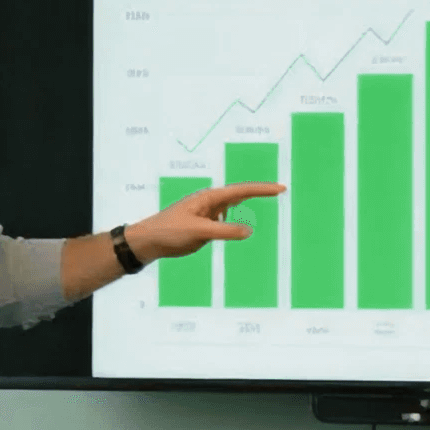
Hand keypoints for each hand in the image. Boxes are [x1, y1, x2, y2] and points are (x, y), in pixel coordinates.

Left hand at [125, 182, 285, 263]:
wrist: (148, 242)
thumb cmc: (170, 232)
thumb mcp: (199, 232)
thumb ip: (224, 231)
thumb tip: (249, 230)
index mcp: (209, 198)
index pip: (241, 191)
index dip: (262, 189)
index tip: (280, 188)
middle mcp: (209, 203)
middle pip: (239, 195)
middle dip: (259, 192)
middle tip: (280, 190)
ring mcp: (206, 214)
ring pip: (231, 209)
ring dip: (246, 203)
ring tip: (267, 195)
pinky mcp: (202, 226)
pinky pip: (223, 222)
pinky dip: (233, 222)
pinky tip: (236, 226)